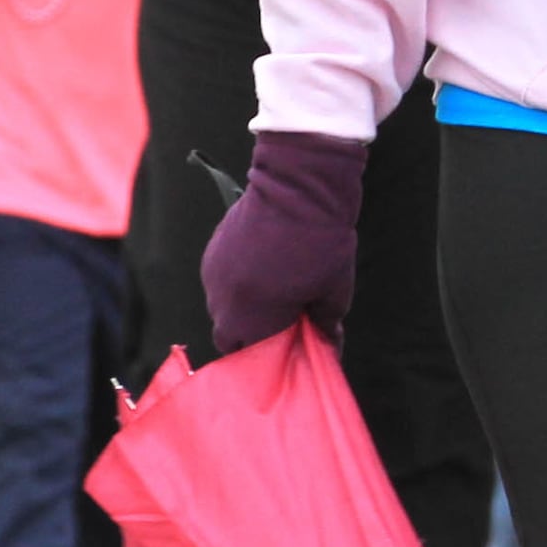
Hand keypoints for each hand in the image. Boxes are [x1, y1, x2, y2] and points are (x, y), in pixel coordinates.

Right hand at [199, 129, 365, 352]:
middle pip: (231, 341)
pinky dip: (235, 287)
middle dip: (253, 340)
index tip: (295, 346)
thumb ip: (326, 325)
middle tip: (281, 325)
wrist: (297, 186)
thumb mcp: (335, 290)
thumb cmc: (322, 242)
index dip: (277, 358)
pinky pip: (218, 285)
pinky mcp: (210, 256)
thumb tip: (327, 345)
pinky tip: (260, 271)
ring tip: (273, 293)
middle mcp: (226, 305)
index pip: (257, 360)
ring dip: (242, 312)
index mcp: (256, 320)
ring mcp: (213, 279)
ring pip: (222, 312)